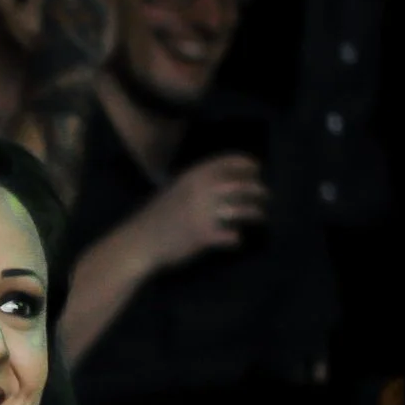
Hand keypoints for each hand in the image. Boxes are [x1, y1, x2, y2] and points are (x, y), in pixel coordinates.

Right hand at [131, 155, 266, 271]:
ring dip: (255, 213)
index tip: (257, 168)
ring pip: (243, 210)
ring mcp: (205, 214)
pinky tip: (238, 240)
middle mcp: (202, 191)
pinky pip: (231, 236)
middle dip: (258, 189)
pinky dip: (236, 239)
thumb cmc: (155, 217)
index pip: (228, 162)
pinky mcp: (205, 236)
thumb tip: (224, 183)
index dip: (246, 163)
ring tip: (261, 216)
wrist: (138, 242)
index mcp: (193, 176)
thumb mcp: (174, 190)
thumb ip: (197, 184)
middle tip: (265, 194)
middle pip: (242, 185)